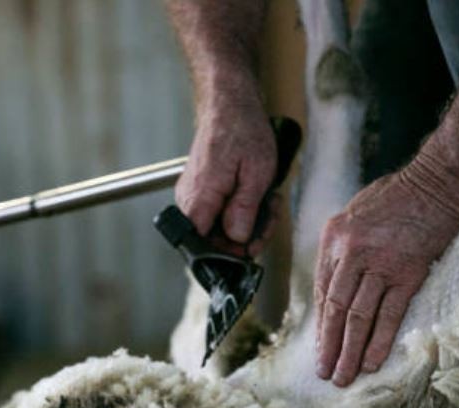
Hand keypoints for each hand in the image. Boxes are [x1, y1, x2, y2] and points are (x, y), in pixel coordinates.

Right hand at [175, 96, 277, 256]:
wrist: (228, 104)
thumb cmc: (242, 130)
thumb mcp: (256, 173)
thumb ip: (245, 210)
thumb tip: (238, 238)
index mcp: (199, 200)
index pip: (205, 248)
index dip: (230, 254)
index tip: (252, 246)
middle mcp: (189, 201)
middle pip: (214, 240)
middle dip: (246, 236)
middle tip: (269, 218)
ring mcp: (192, 196)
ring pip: (220, 227)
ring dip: (247, 222)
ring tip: (267, 202)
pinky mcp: (200, 190)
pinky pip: (218, 211)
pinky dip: (239, 209)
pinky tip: (255, 195)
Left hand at [314, 167, 458, 386]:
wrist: (436, 179)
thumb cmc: (396, 195)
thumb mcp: (353, 213)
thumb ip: (342, 247)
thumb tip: (334, 283)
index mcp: (332, 238)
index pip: (321, 290)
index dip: (320, 324)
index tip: (320, 347)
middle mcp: (350, 252)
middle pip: (334, 308)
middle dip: (328, 345)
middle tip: (324, 373)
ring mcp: (379, 263)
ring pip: (358, 316)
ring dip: (350, 351)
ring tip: (344, 377)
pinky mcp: (408, 272)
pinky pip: (389, 314)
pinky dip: (380, 341)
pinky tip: (372, 362)